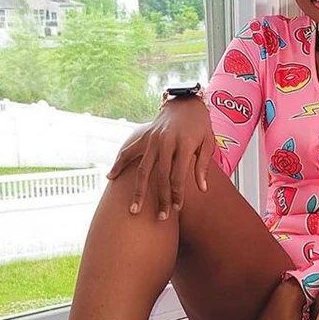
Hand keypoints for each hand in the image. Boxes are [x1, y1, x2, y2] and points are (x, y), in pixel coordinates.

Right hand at [106, 96, 215, 219]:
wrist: (185, 102)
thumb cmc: (200, 125)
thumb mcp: (208, 143)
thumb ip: (203, 166)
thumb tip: (202, 189)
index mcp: (184, 144)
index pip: (179, 175)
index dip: (177, 194)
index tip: (177, 208)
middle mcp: (166, 142)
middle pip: (161, 177)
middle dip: (161, 198)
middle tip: (161, 217)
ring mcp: (152, 139)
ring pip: (143, 170)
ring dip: (139, 191)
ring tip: (134, 209)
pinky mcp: (144, 137)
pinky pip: (129, 152)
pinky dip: (119, 164)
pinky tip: (111, 178)